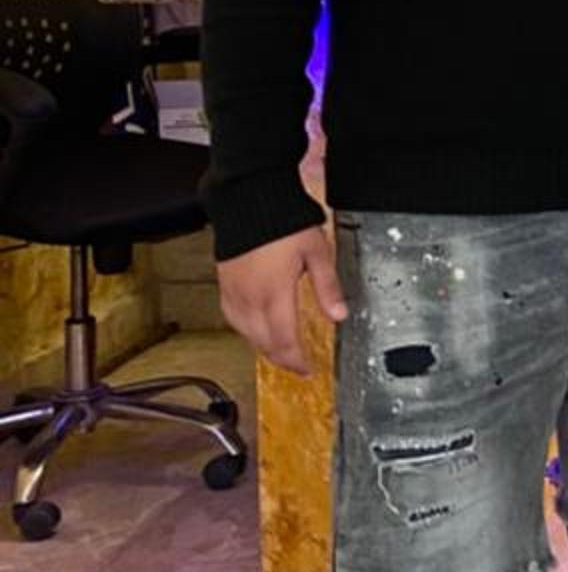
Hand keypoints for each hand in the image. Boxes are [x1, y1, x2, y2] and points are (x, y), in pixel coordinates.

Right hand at [217, 227, 345, 373]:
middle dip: (281, 359)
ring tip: (279, 352)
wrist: (249, 201)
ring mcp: (235, 291)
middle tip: (296, 365)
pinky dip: (245, 331)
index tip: (307, 370)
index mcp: (275, 293)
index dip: (296, 361)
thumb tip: (339, 315)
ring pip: (246, 333)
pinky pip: (232, 318)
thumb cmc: (283, 222)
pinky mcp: (225, 283)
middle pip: (264, 342)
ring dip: (263, 348)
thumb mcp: (317, 252)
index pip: (284, 341)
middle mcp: (251, 297)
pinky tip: (254, 329)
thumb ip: (328, 287)